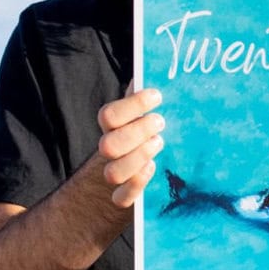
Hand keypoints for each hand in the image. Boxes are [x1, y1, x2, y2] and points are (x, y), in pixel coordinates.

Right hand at [97, 86, 164, 207]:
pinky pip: (121, 198)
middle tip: (160, 122)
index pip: (108, 116)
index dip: (132, 105)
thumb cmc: (151, 129)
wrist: (142, 167)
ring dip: (137, 158)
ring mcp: (115, 173)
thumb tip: (150, 71)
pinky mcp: (125, 196)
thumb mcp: (148, 110)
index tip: (157, 96)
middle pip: (108, 145)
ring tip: (159, 144)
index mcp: (113, 127)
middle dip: (137, 132)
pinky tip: (153, 169)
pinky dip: (136, 185)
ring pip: (113, 173)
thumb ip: (144, 94)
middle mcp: (110, 150)